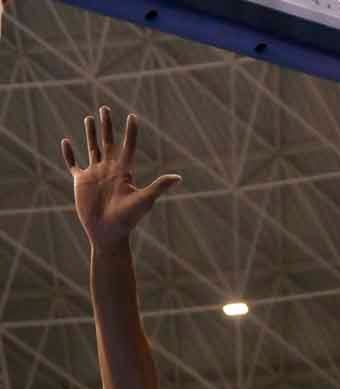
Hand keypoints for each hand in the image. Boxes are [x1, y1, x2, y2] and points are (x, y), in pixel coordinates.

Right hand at [61, 107, 179, 247]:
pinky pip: (73, 165)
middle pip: (107, 143)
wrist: (108, 235)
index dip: (130, 132)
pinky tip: (66, 142)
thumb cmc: (128, 220)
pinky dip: (69, 154)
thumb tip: (179, 178)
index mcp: (123, 172)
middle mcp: (109, 170)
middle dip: (106, 126)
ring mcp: (94, 175)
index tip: (132, 116)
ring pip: (92, 149)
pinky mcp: (80, 182)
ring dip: (90, 134)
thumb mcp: (143, 200)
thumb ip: (159, 186)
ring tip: (89, 118)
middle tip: (105, 108)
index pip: (128, 147)